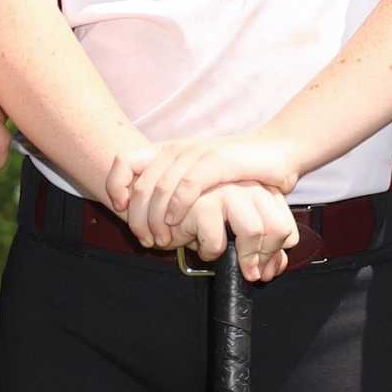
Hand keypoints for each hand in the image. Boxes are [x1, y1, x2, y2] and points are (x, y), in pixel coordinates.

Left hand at [106, 133, 300, 247]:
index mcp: (168, 151)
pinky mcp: (217, 160)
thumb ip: (174, 191)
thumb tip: (149, 220)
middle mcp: (178, 149)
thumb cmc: (237, 171)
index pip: (124, 162)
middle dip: (138, 219)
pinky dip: (177, 206)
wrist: (276, 151)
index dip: (114, 186)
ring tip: (162, 241)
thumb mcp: (197, 179)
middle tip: (147, 242)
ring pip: (160, 188)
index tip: (120, 210)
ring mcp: (196, 153)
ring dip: (156, 220)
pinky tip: (176, 222)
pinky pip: (188, 184)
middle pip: (141, 185)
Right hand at [171, 183, 299, 283]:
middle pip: (280, 229)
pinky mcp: (204, 202)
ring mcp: (227, 190)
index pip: (286, 226)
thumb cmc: (198, 219)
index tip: (261, 266)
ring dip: (240, 257)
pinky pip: (218, 243)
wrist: (160, 204)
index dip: (276, 252)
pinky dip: (207, 253)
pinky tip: (196, 242)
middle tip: (250, 272)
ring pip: (254, 233)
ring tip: (224, 256)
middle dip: (264, 258)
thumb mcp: (233, 234)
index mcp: (261, 190)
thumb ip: (259, 250)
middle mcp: (249, 185)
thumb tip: (271, 271)